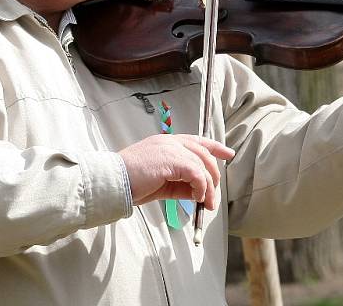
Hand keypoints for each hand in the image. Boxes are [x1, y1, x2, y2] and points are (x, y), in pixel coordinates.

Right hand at [119, 134, 234, 209]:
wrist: (114, 182)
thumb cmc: (133, 183)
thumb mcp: (162, 183)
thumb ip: (181, 184)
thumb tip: (199, 193)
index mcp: (167, 142)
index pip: (197, 140)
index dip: (216, 146)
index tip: (229, 154)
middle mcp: (170, 141)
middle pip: (204, 153)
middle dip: (214, 176)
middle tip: (213, 197)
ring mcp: (171, 148)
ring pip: (202, 164)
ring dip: (208, 186)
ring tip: (206, 203)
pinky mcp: (171, 160)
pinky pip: (196, 173)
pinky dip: (200, 187)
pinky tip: (197, 198)